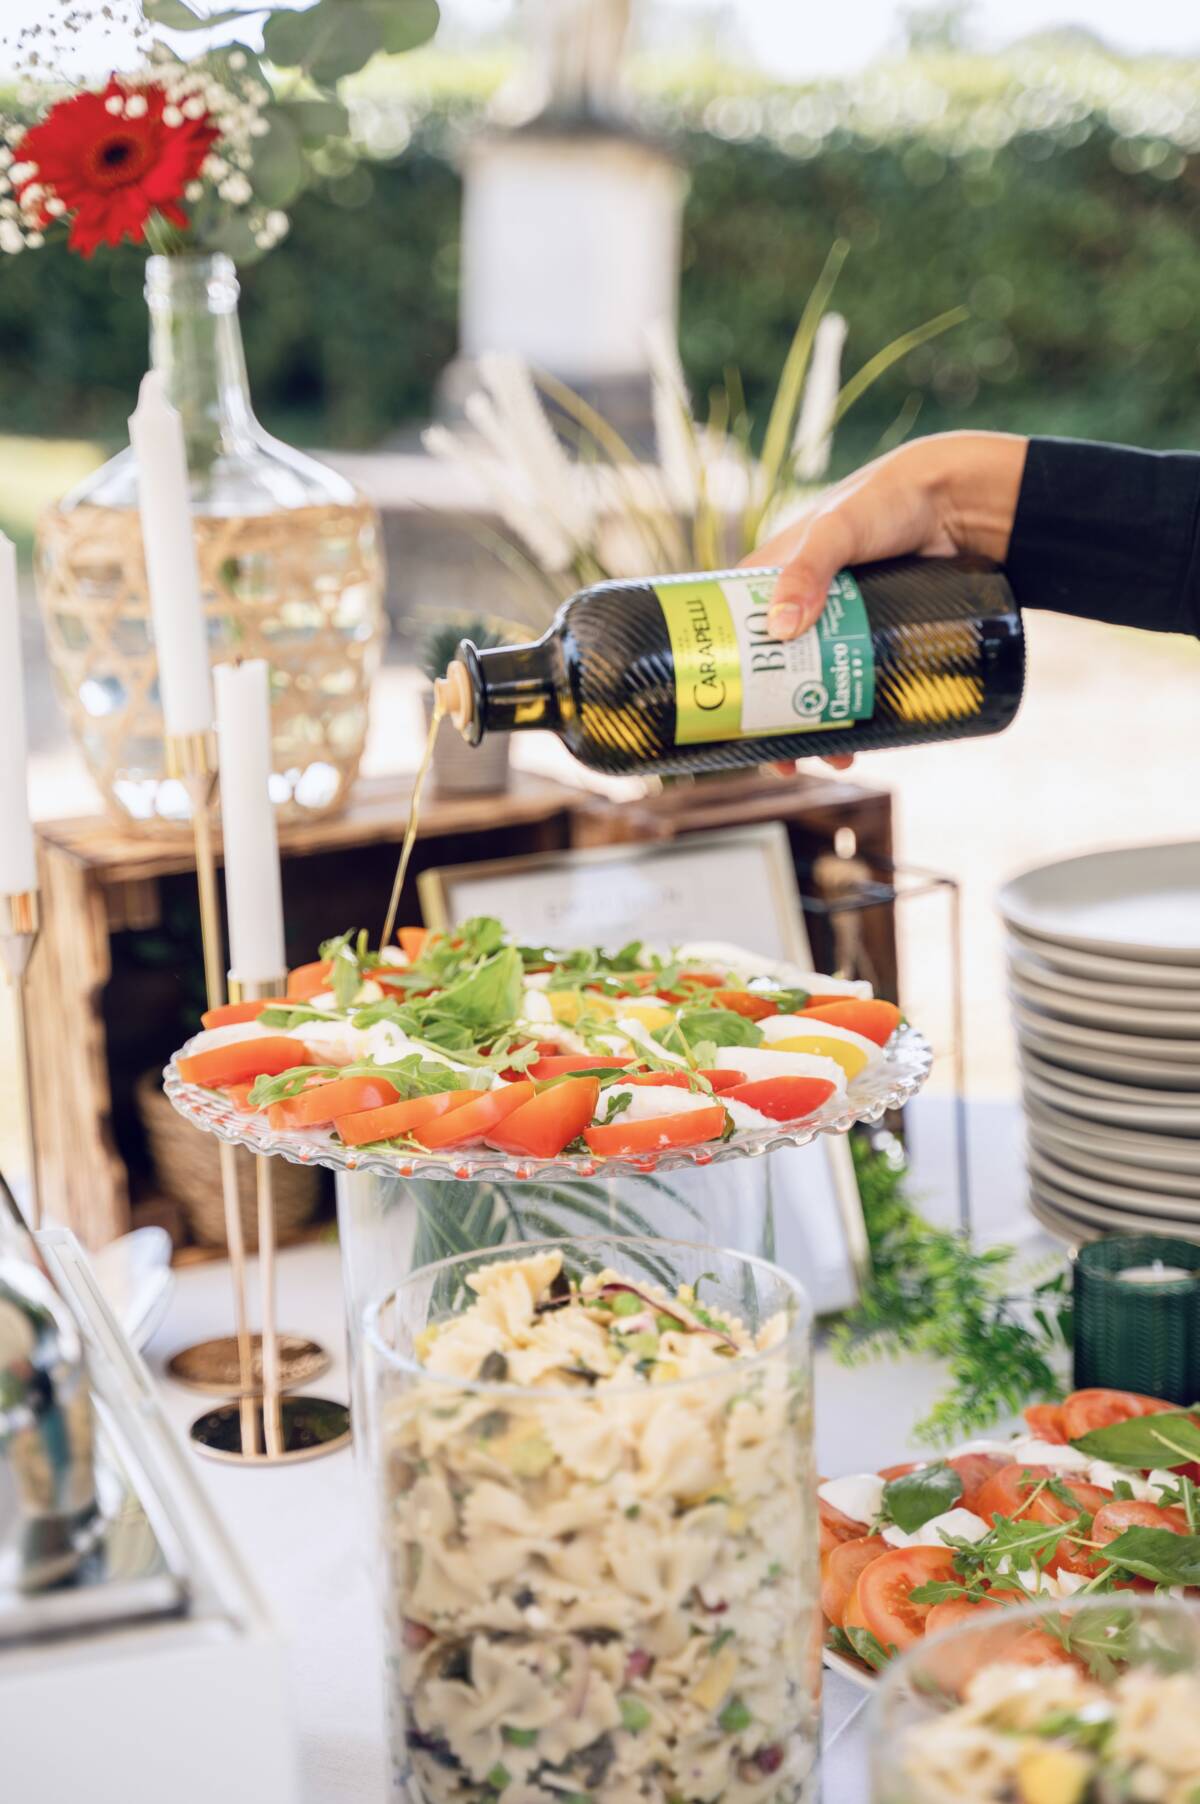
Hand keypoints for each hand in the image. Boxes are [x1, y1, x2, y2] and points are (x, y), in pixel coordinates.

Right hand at [741, 431, 1027, 769]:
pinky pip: (855, 680)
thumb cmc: (885, 499)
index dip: (726, 681)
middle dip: (776, 722)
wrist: (955, 500)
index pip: (732, 636)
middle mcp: (797, 603)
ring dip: (819, 726)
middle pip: (773, 675)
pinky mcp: (874, 634)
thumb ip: (807, 570)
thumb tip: (779, 631)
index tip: (727, 724)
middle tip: (786, 761)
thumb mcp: (837, 530)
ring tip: (840, 758)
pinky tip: (866, 739)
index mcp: (768, 577)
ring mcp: (837, 623)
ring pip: (816, 685)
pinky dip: (854, 711)